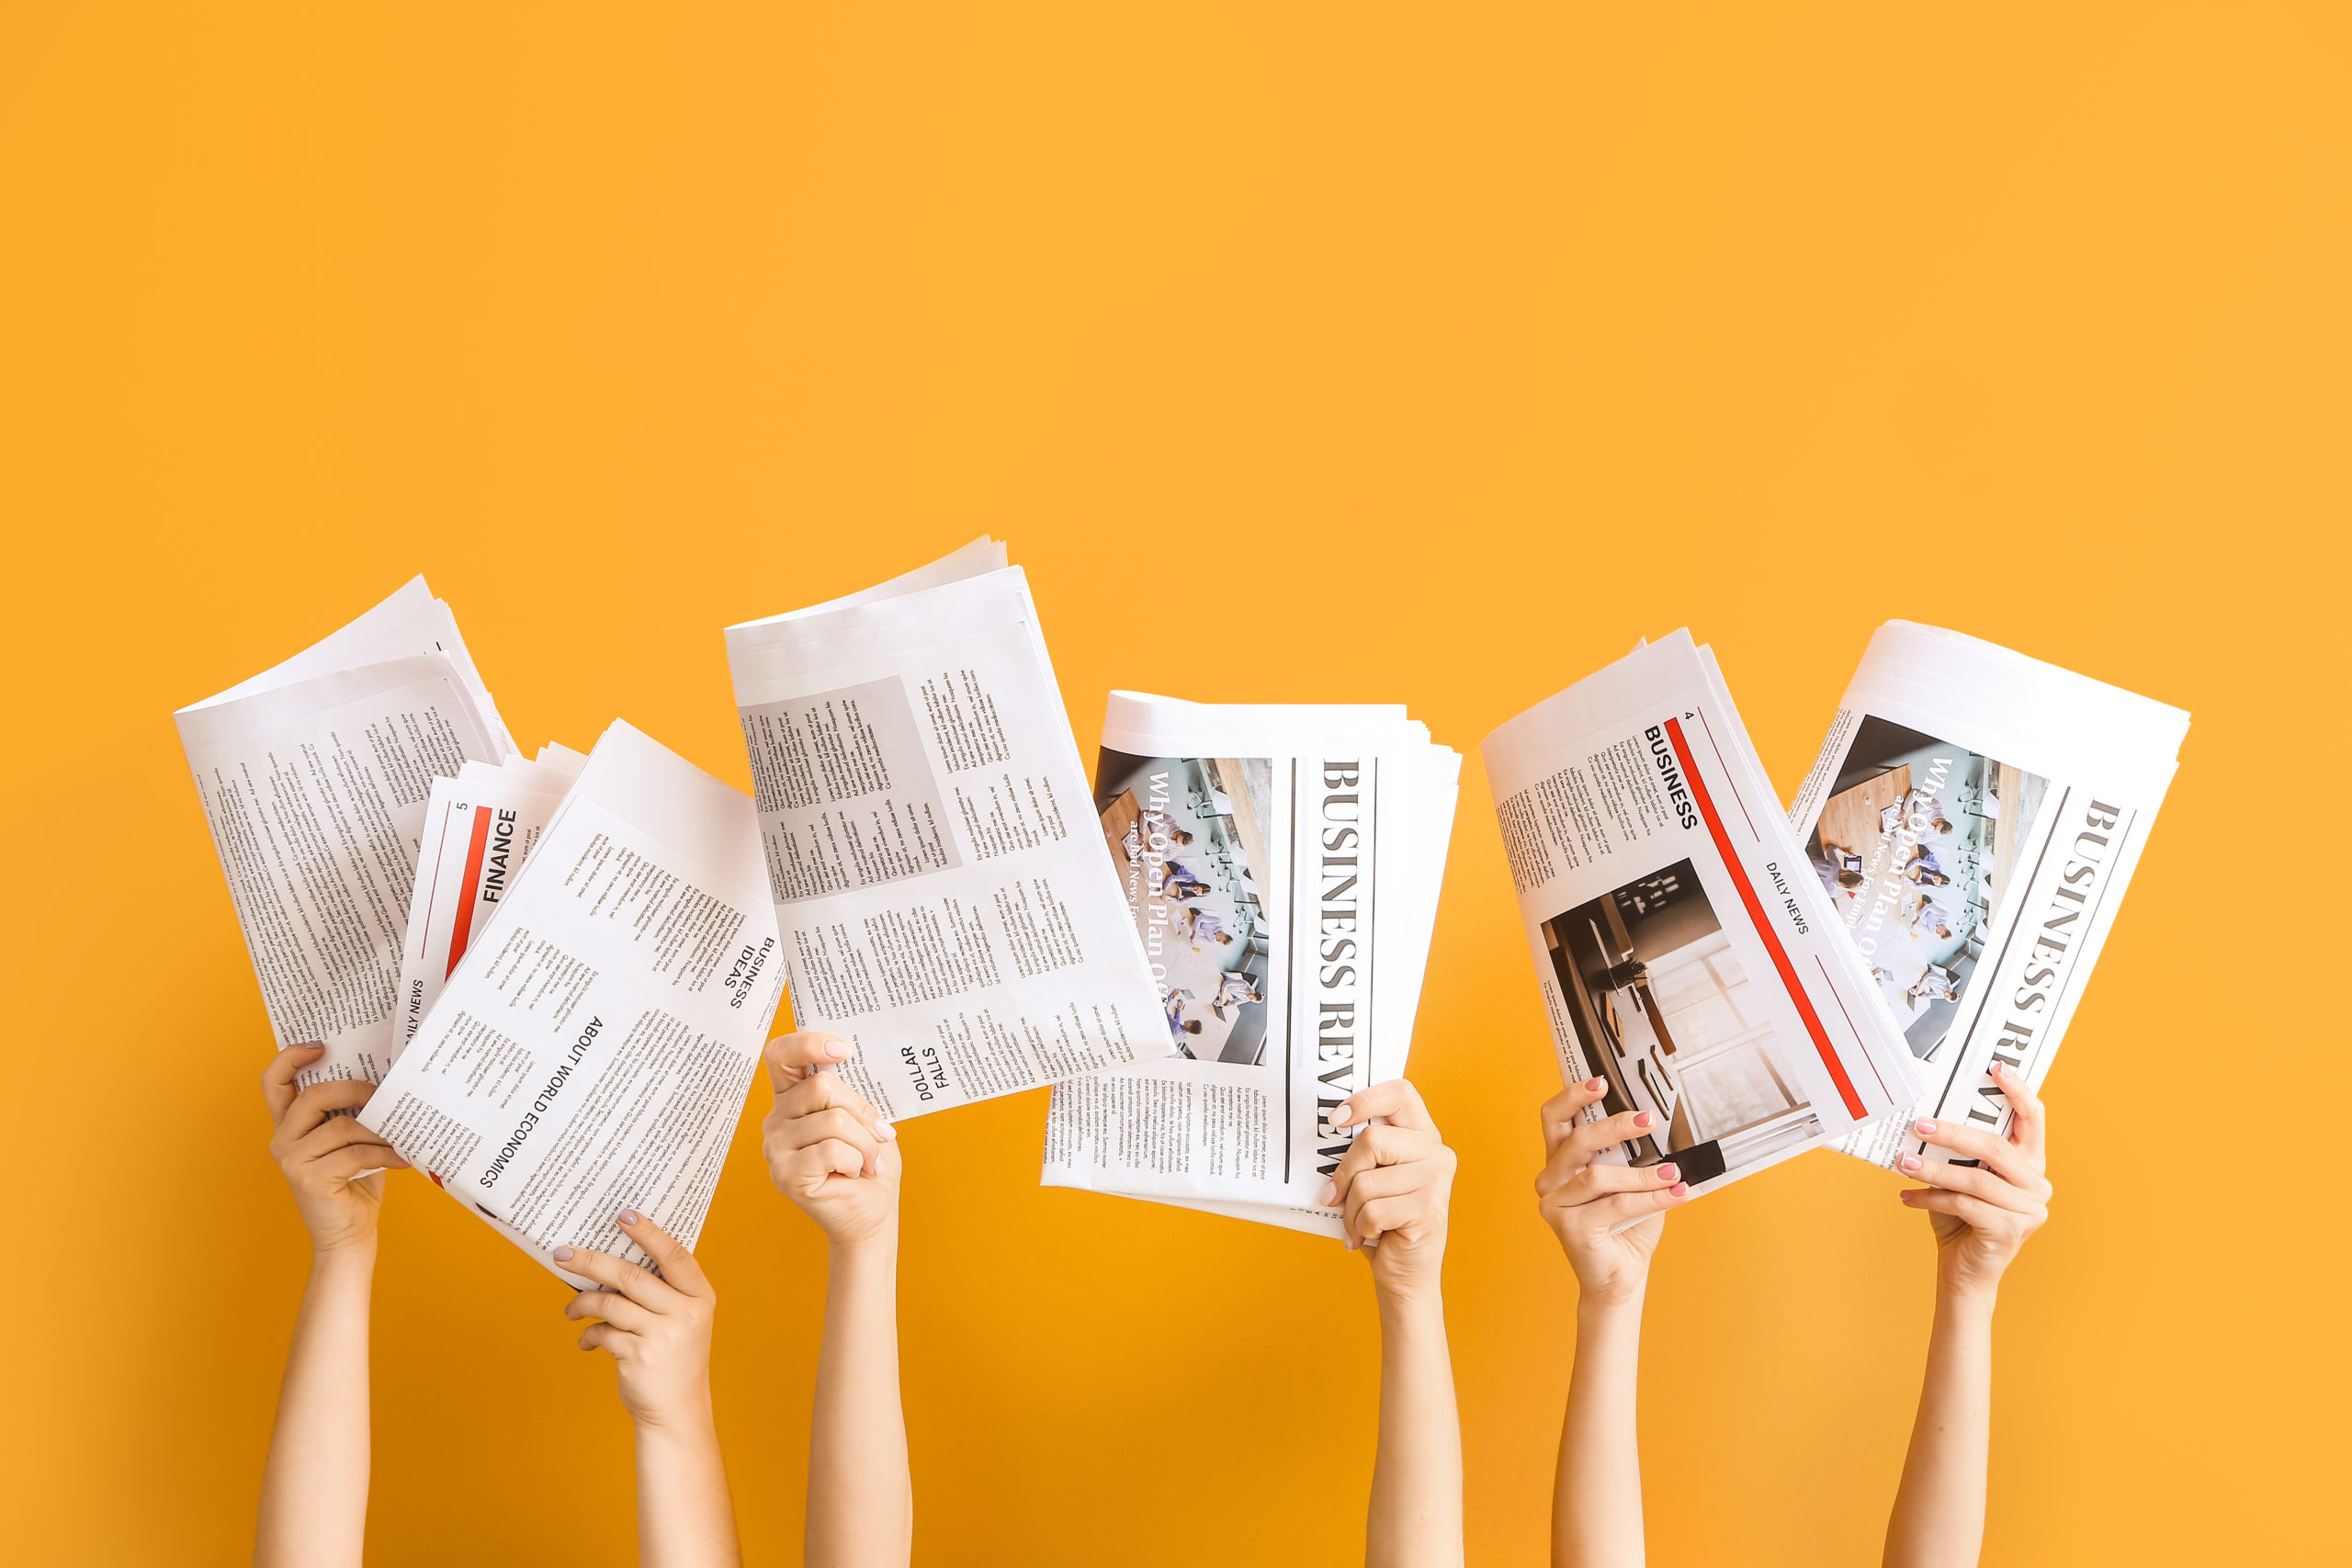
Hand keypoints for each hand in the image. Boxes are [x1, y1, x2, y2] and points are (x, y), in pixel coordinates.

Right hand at [262, 1042, 408, 1255]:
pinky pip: (355, 1153)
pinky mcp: (310, 1180)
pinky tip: (403, 1158)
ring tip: (403, 1133)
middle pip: (313, 1096)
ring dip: (379, 1129)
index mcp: (289, 1125)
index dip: (290, 1058)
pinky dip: (385, 1153)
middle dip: (354, 1089)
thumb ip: (351, 1111)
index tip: (319, 1045)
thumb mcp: (350, 1139)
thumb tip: (384, 1076)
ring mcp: (292, 1161)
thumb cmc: (355, 1182)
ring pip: (342, 1126)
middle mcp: (282, 1140)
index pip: (273, 1083)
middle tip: (384, 1093)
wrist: (349, 1235)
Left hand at [557, 1212, 717, 1430]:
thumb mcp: (682, 1321)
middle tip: (562, 1254)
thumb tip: (608, 1263)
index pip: (675, 1255)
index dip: (649, 1233)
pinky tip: (586, 1340)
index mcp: (700, 1297)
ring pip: (610, 1302)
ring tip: (570, 1309)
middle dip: (591, 1261)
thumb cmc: (674, 1360)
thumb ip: (660, 1294)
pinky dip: (589, 1334)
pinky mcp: (639, 1356)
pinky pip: (603, 1333)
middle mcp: (686, 1313)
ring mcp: (663, 1335)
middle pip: (631, 1275)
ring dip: (582, 1303)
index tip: (623, 1214)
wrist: (678, 1412)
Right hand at [762, 1033, 900, 1248]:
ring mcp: (776, 1147)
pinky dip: (856, 1161)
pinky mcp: (785, 1174)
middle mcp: (776, 1119)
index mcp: (792, 1098)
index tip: (843, 1050)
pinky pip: (832, 1150)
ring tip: (868, 1161)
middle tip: (879, 1135)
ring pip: (833, 1120)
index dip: (808, 1043)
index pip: (781, 1055)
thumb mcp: (864, 1117)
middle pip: (822, 1087)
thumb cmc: (869, 1161)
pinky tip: (853, 1174)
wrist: (872, 1212)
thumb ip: (849, 1091)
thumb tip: (848, 1061)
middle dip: (862, 1112)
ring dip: (865, 1143)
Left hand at [1325, 1080, 1455, 1306]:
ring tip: (1359, 1224)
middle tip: (1333, 1197)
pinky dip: (1360, 1229)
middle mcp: (1436, 1152)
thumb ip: (1364, 1154)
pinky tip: (1370, 1237)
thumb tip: (1322, 1138)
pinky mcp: (1429, 1210)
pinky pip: (1373, 1211)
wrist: (1404, 1275)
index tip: (1336, 1120)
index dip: (1365, 1100)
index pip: (1400, 1093)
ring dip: (1351, 1211)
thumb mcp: (1373, 1179)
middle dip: (1344, 1174)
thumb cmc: (1383, 1222)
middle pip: (1371, 1141)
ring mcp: (1437, 1181)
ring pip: (1366, 1182)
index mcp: (1423, 1136)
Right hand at [1534, 1078, 1690, 1305]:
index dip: (1572, 1096)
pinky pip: (1616, 1205)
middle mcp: (1550, 1179)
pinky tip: (1676, 1193)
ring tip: (1673, 1172)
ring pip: (1599, 1176)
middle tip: (1649, 1119)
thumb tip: (1661, 1125)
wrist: (1620, 1278)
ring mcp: (1554, 1204)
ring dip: (1642, 1174)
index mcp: (1559, 1161)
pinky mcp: (1569, 1227)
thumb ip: (1633, 1156)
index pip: (1554, 1119)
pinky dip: (1651, 1199)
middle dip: (1615, 1126)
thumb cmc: (1625, 1227)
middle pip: (1577, 1140)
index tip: (1602, 1082)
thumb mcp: (1630, 1181)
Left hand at [1898, 1061, 2050, 1299]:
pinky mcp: (2010, 1231)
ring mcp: (2029, 1210)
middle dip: (1953, 1132)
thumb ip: (1957, 1152)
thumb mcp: (1961, 1177)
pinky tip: (1906, 1197)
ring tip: (1901, 1163)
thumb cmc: (1960, 1218)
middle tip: (1918, 1125)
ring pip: (1975, 1179)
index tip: (1996, 1067)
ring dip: (1932, 1170)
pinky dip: (1930, 1199)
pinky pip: (1964, 1205)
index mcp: (2030, 1164)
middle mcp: (2038, 1185)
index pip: (2034, 1119)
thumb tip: (1924, 1115)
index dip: (2018, 1091)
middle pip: (1996, 1148)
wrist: (1964, 1272)